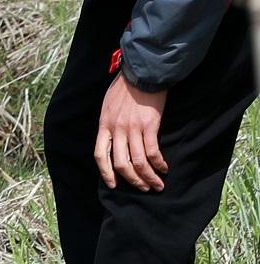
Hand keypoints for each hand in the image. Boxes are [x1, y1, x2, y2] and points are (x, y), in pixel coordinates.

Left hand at [95, 73, 167, 190]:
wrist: (142, 74)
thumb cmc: (125, 88)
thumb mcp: (108, 106)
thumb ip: (109, 124)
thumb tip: (113, 139)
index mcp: (104, 125)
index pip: (100, 155)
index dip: (106, 172)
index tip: (113, 184)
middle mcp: (116, 130)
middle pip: (121, 163)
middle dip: (132, 180)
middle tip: (143, 188)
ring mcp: (132, 129)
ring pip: (138, 162)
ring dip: (148, 177)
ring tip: (157, 185)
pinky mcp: (150, 126)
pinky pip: (153, 152)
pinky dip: (158, 164)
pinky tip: (164, 168)